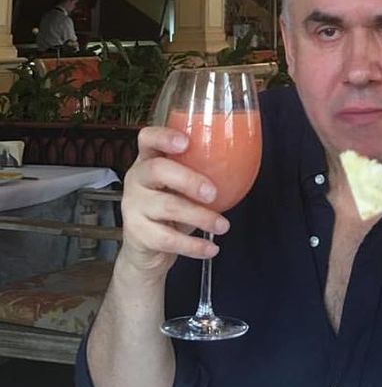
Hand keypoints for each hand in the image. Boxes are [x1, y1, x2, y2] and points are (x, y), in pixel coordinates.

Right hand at [119, 127, 230, 278]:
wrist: (148, 249)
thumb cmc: (171, 207)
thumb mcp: (183, 186)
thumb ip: (203, 173)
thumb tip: (244, 162)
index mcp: (149, 160)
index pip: (148, 138)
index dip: (164, 137)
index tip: (186, 142)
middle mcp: (137, 179)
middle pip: (157, 170)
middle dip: (188, 180)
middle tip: (213, 193)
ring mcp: (133, 206)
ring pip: (167, 206)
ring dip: (201, 217)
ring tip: (223, 226)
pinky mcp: (137, 233)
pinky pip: (168, 239)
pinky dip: (194, 246)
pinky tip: (211, 249)